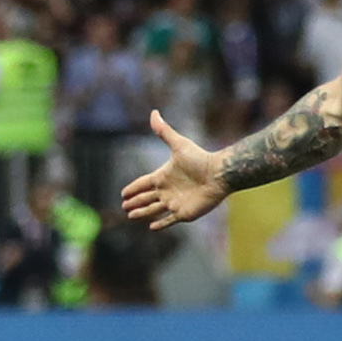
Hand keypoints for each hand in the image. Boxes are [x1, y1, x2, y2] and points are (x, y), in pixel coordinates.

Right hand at [121, 110, 229, 230]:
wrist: (219, 174)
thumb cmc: (199, 159)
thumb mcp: (178, 144)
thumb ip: (164, 131)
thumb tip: (154, 112)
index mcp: (163, 176)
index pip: (143, 184)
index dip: (133, 188)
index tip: (123, 193)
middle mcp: (168, 190)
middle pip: (146, 198)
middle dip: (135, 202)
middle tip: (124, 206)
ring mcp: (175, 202)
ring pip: (154, 210)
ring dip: (142, 213)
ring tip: (131, 216)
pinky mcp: (184, 213)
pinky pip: (169, 221)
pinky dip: (160, 224)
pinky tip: (151, 227)